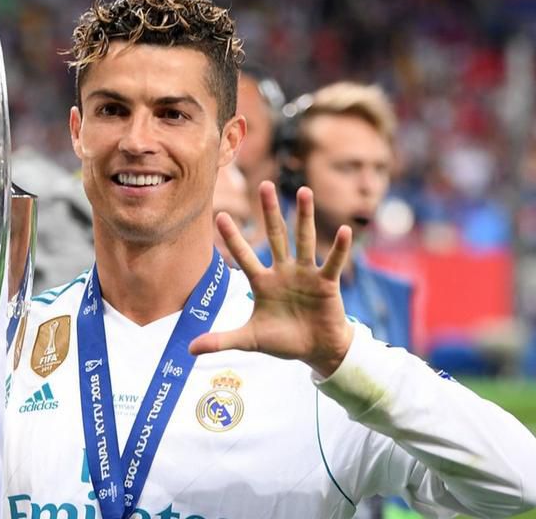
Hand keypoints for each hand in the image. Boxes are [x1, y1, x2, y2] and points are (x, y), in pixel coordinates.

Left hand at [189, 183, 353, 376]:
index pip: (244, 255)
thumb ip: (221, 341)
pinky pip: (333, 263)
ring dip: (304, 216)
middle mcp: (283, 272)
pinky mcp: (326, 283)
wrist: (316, 350)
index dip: (233, 238)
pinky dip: (339, 248)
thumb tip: (190, 350)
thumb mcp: (249, 340)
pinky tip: (345, 231)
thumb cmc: (283, 341)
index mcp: (262, 282)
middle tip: (264, 185)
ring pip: (304, 240)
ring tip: (303, 191)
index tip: (220, 215)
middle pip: (276, 236)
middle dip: (270, 212)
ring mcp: (306, 275)